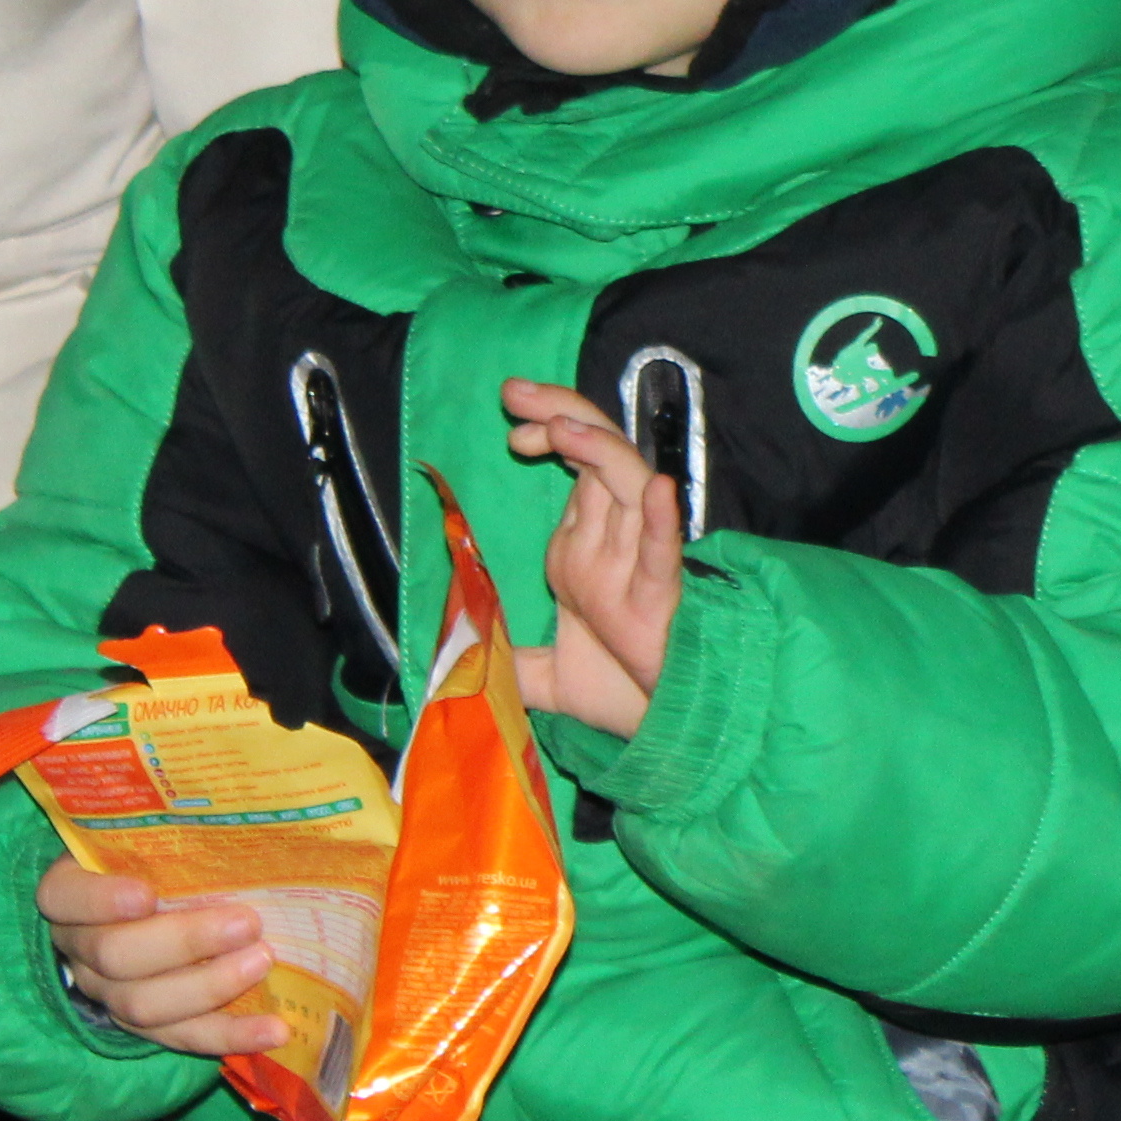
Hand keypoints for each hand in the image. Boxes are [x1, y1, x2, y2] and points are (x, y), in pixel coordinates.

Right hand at [36, 855, 293, 1058]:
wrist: (141, 903)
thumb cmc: (147, 857)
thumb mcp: (143, 836)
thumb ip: (168, 832)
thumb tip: (240, 808)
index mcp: (68, 892)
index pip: (64, 897)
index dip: (100, 900)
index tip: (146, 894)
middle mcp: (80, 948)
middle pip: (115, 956)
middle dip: (184, 942)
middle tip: (246, 923)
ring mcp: (108, 993)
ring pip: (144, 1005)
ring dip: (210, 987)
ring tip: (262, 962)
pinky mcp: (147, 1027)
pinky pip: (183, 1038)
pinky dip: (231, 1036)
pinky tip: (273, 1030)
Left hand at [500, 377, 678, 737]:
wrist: (663, 729)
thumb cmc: (619, 690)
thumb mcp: (546, 676)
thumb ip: (507, 662)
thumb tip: (456, 663)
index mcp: (589, 543)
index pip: (573, 465)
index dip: (546, 433)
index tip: (512, 435)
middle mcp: (615, 541)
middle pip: (597, 454)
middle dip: (559, 414)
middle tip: (515, 391)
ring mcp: (639, 564)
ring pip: (629, 486)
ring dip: (597, 451)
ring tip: (561, 427)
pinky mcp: (661, 599)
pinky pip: (664, 552)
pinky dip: (659, 521)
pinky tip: (656, 490)